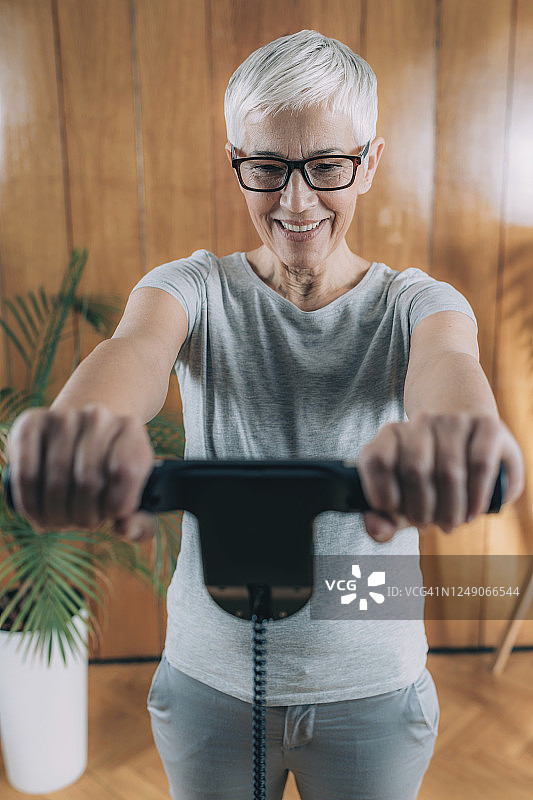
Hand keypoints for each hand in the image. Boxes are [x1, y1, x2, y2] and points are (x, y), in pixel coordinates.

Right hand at [7, 404, 155, 540]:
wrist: (81, 431)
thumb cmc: (110, 469)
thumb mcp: (134, 489)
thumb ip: (141, 518)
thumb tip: (124, 529)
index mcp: (130, 430)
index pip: (126, 471)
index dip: (118, 504)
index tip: (112, 515)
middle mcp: (98, 417)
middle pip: (88, 481)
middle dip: (84, 517)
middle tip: (83, 523)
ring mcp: (63, 417)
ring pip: (56, 482)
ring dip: (58, 516)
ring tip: (62, 521)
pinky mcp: (30, 423)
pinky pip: (27, 474)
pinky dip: (31, 504)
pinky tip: (39, 515)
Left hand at [357, 411, 524, 541]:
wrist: (469, 451)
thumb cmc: (430, 484)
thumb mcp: (403, 504)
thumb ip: (382, 523)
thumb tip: (376, 527)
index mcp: (390, 436)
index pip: (377, 460)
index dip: (385, 495)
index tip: (397, 512)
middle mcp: (420, 422)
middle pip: (415, 469)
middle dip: (423, 510)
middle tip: (431, 524)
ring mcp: (453, 420)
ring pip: (448, 470)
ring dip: (451, 509)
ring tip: (452, 522)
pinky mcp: (486, 424)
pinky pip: (480, 463)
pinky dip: (477, 496)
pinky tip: (473, 511)